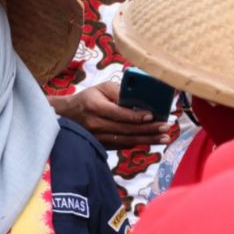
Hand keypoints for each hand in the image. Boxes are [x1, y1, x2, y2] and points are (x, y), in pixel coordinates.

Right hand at [48, 81, 171, 149]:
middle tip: (165, 127)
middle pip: (125, 129)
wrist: (67, 116)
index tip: (152, 116)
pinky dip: (137, 143)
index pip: (118, 114)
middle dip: (148, 129)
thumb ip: (119, 92)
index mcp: (94, 107)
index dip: (136, 116)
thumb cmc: (87, 99)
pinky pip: (121, 145)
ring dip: (147, 139)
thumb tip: (139, 99)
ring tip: (164, 138)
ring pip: (125, 140)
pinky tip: (151, 141)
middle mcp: (95, 124)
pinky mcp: (100, 145)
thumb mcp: (100, 88)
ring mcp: (97, 137)